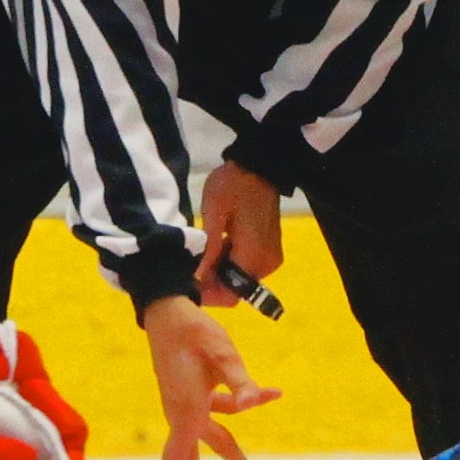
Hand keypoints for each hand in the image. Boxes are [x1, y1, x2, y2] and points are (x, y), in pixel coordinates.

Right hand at [143, 296, 281, 459]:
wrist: (170, 308)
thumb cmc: (193, 329)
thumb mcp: (222, 351)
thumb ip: (241, 380)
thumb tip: (255, 405)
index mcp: (187, 411)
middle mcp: (184, 415)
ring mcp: (188, 406)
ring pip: (212, 443)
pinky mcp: (196, 394)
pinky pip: (223, 410)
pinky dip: (246, 405)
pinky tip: (274, 394)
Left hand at [195, 161, 284, 308]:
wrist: (258, 164)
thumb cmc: (233, 185)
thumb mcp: (214, 214)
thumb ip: (208, 250)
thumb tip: (195, 278)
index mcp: (254, 257)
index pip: (231, 295)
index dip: (208, 294)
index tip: (188, 282)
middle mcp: (267, 264)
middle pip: (235, 288)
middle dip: (211, 281)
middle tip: (191, 263)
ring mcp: (270, 257)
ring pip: (240, 277)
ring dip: (219, 270)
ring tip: (202, 251)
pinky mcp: (270, 249)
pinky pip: (247, 265)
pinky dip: (230, 261)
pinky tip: (217, 244)